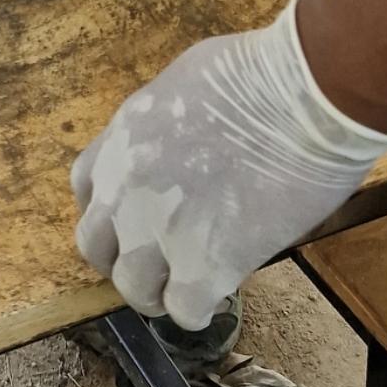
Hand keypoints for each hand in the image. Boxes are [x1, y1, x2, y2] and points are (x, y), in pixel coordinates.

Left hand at [71, 0, 386, 332]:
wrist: (300, 96)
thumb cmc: (256, 76)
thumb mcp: (183, 85)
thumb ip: (164, 131)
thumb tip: (179, 153)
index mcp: (122, 137)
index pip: (86, 190)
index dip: (111, 210)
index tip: (136, 218)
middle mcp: (125, 186)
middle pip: (96, 247)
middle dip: (126, 256)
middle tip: (163, 257)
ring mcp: (158, 229)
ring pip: (134, 289)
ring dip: (161, 289)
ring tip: (193, 281)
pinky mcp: (203, 265)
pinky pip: (185, 310)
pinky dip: (201, 308)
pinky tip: (224, 288)